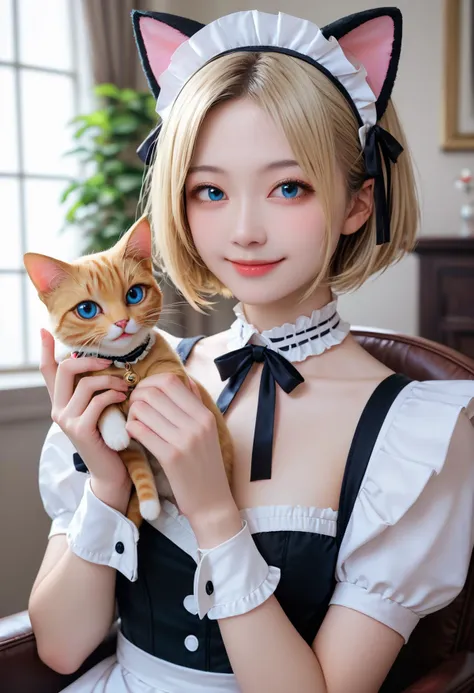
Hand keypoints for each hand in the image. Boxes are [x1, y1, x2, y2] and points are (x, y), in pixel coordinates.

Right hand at [40, 329, 131, 507]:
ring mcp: (66, 419)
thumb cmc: (109, 436)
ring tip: (125, 385)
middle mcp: (57, 409)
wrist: (110, 471)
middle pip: (65, 369)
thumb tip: (105, 363)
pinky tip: (124, 397)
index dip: (45, 349)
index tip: (45, 330)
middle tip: (110, 362)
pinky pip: (97, 401)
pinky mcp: (79, 429)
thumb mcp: (100, 409)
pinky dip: (114, 395)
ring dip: (111, 380)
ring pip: (86, 384)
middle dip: (90, 360)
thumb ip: (97, 390)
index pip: (48, 370)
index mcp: (61, 401)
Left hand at [126, 373, 240, 543]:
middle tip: (134, 407)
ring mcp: (184, 440)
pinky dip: (131, 428)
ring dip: (132, 413)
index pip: (171, 381)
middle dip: (137, 396)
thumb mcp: (208, 431)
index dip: (151, 382)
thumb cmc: (206, 465)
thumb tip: (184, 378)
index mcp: (205, 415)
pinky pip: (141, 431)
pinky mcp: (170, 457)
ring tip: (134, 422)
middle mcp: (197, 424)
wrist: (212, 502)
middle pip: (154, 392)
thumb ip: (196, 404)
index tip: (145, 392)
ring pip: (143, 410)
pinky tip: (134, 434)